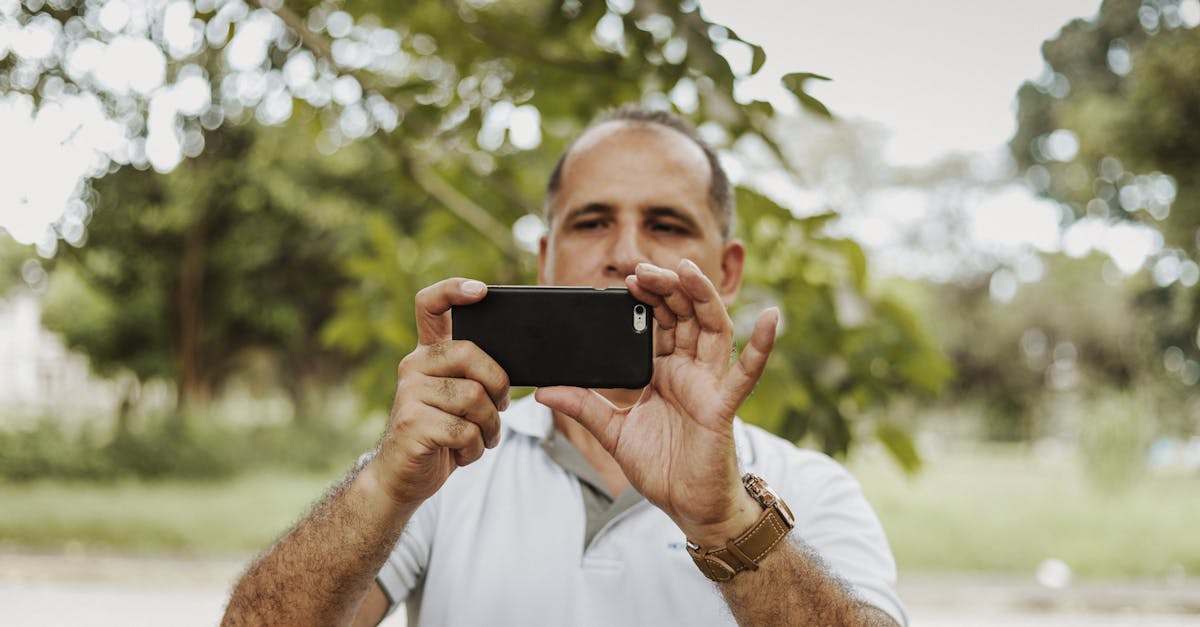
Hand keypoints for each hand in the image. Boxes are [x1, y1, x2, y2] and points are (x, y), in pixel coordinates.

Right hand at [367, 278, 509, 505]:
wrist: (403, 478)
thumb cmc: (442, 435)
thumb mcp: (460, 398)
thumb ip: (476, 374)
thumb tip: (516, 362)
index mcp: (428, 354)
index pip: (431, 304)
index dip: (454, 289)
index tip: (481, 291)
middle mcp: (413, 365)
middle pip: (469, 352)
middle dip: (497, 383)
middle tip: (499, 407)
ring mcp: (409, 393)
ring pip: (473, 397)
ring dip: (489, 426)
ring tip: (481, 438)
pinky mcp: (412, 423)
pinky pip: (464, 430)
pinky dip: (475, 449)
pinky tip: (463, 454)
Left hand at [536, 260, 777, 543]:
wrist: (688, 509)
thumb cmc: (661, 468)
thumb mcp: (612, 432)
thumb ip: (582, 407)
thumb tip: (543, 391)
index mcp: (664, 371)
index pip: (658, 323)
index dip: (647, 298)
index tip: (627, 278)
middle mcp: (689, 371)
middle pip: (684, 315)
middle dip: (667, 288)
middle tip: (644, 269)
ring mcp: (709, 385)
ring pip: (712, 329)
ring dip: (702, 297)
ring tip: (687, 270)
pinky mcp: (722, 407)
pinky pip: (745, 374)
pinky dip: (762, 346)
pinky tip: (771, 318)